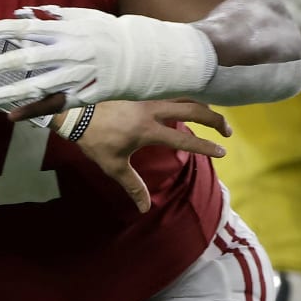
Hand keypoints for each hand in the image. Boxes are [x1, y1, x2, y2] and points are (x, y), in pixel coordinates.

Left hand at [0, 6, 214, 108]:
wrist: (148, 56)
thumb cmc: (110, 33)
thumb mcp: (84, 17)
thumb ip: (53, 17)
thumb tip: (24, 13)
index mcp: (69, 31)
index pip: (31, 28)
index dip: (6, 30)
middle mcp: (72, 53)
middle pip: (32, 58)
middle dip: (4, 63)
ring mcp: (79, 75)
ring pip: (41, 85)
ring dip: (14, 92)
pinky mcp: (86, 94)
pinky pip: (58, 104)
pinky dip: (36, 110)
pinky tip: (14, 116)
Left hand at [63, 99, 229, 212]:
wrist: (74, 112)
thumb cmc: (93, 140)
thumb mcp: (113, 166)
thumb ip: (133, 186)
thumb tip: (144, 209)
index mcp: (148, 130)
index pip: (185, 139)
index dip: (206, 147)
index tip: (222, 152)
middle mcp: (151, 110)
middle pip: (193, 109)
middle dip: (215, 119)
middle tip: (226, 132)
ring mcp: (146, 97)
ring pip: (183, 96)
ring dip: (201, 105)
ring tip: (211, 117)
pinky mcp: (140, 90)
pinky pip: (169, 91)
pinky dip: (184, 96)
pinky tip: (187, 103)